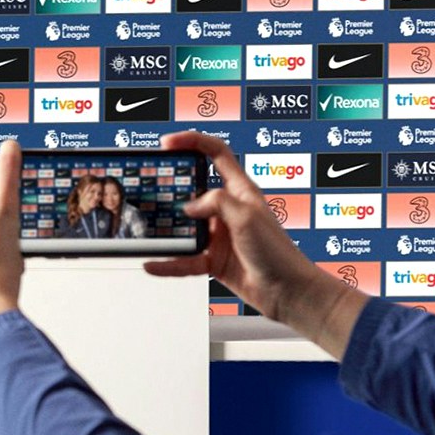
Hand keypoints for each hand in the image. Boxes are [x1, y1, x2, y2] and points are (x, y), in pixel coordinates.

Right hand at [144, 131, 366, 355]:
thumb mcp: (246, 216)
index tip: (167, 143)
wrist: (288, 292)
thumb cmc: (278, 252)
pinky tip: (153, 264)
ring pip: (184, 227)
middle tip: (150, 189)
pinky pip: (184, 260)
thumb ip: (215, 202)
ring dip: (167, 229)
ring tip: (147, 229)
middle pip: (193, 191)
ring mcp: (219, 236)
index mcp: (240, 191)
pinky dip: (169, 263)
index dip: (192, 142)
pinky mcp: (213, 260)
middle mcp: (228, 210)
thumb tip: (188, 206)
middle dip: (170, 189)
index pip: (216, 154)